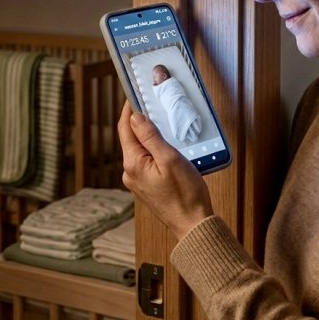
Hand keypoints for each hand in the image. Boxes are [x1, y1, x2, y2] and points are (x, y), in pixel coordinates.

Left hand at [117, 102, 213, 239]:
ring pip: (139, 150)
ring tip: (161, 123)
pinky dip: (152, 150)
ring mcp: (137, 181)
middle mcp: (130, 172)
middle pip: (131, 138)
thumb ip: (151, 137)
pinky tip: (165, 147)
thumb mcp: (170, 159)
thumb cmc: (185, 194)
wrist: (193, 224)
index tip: (134, 95)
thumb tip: (135, 117)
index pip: (125, 128)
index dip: (129, 110)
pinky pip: (145, 161)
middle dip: (139, 121)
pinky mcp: (146, 186)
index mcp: (133, 164)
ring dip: (148, 136)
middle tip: (151, 105)